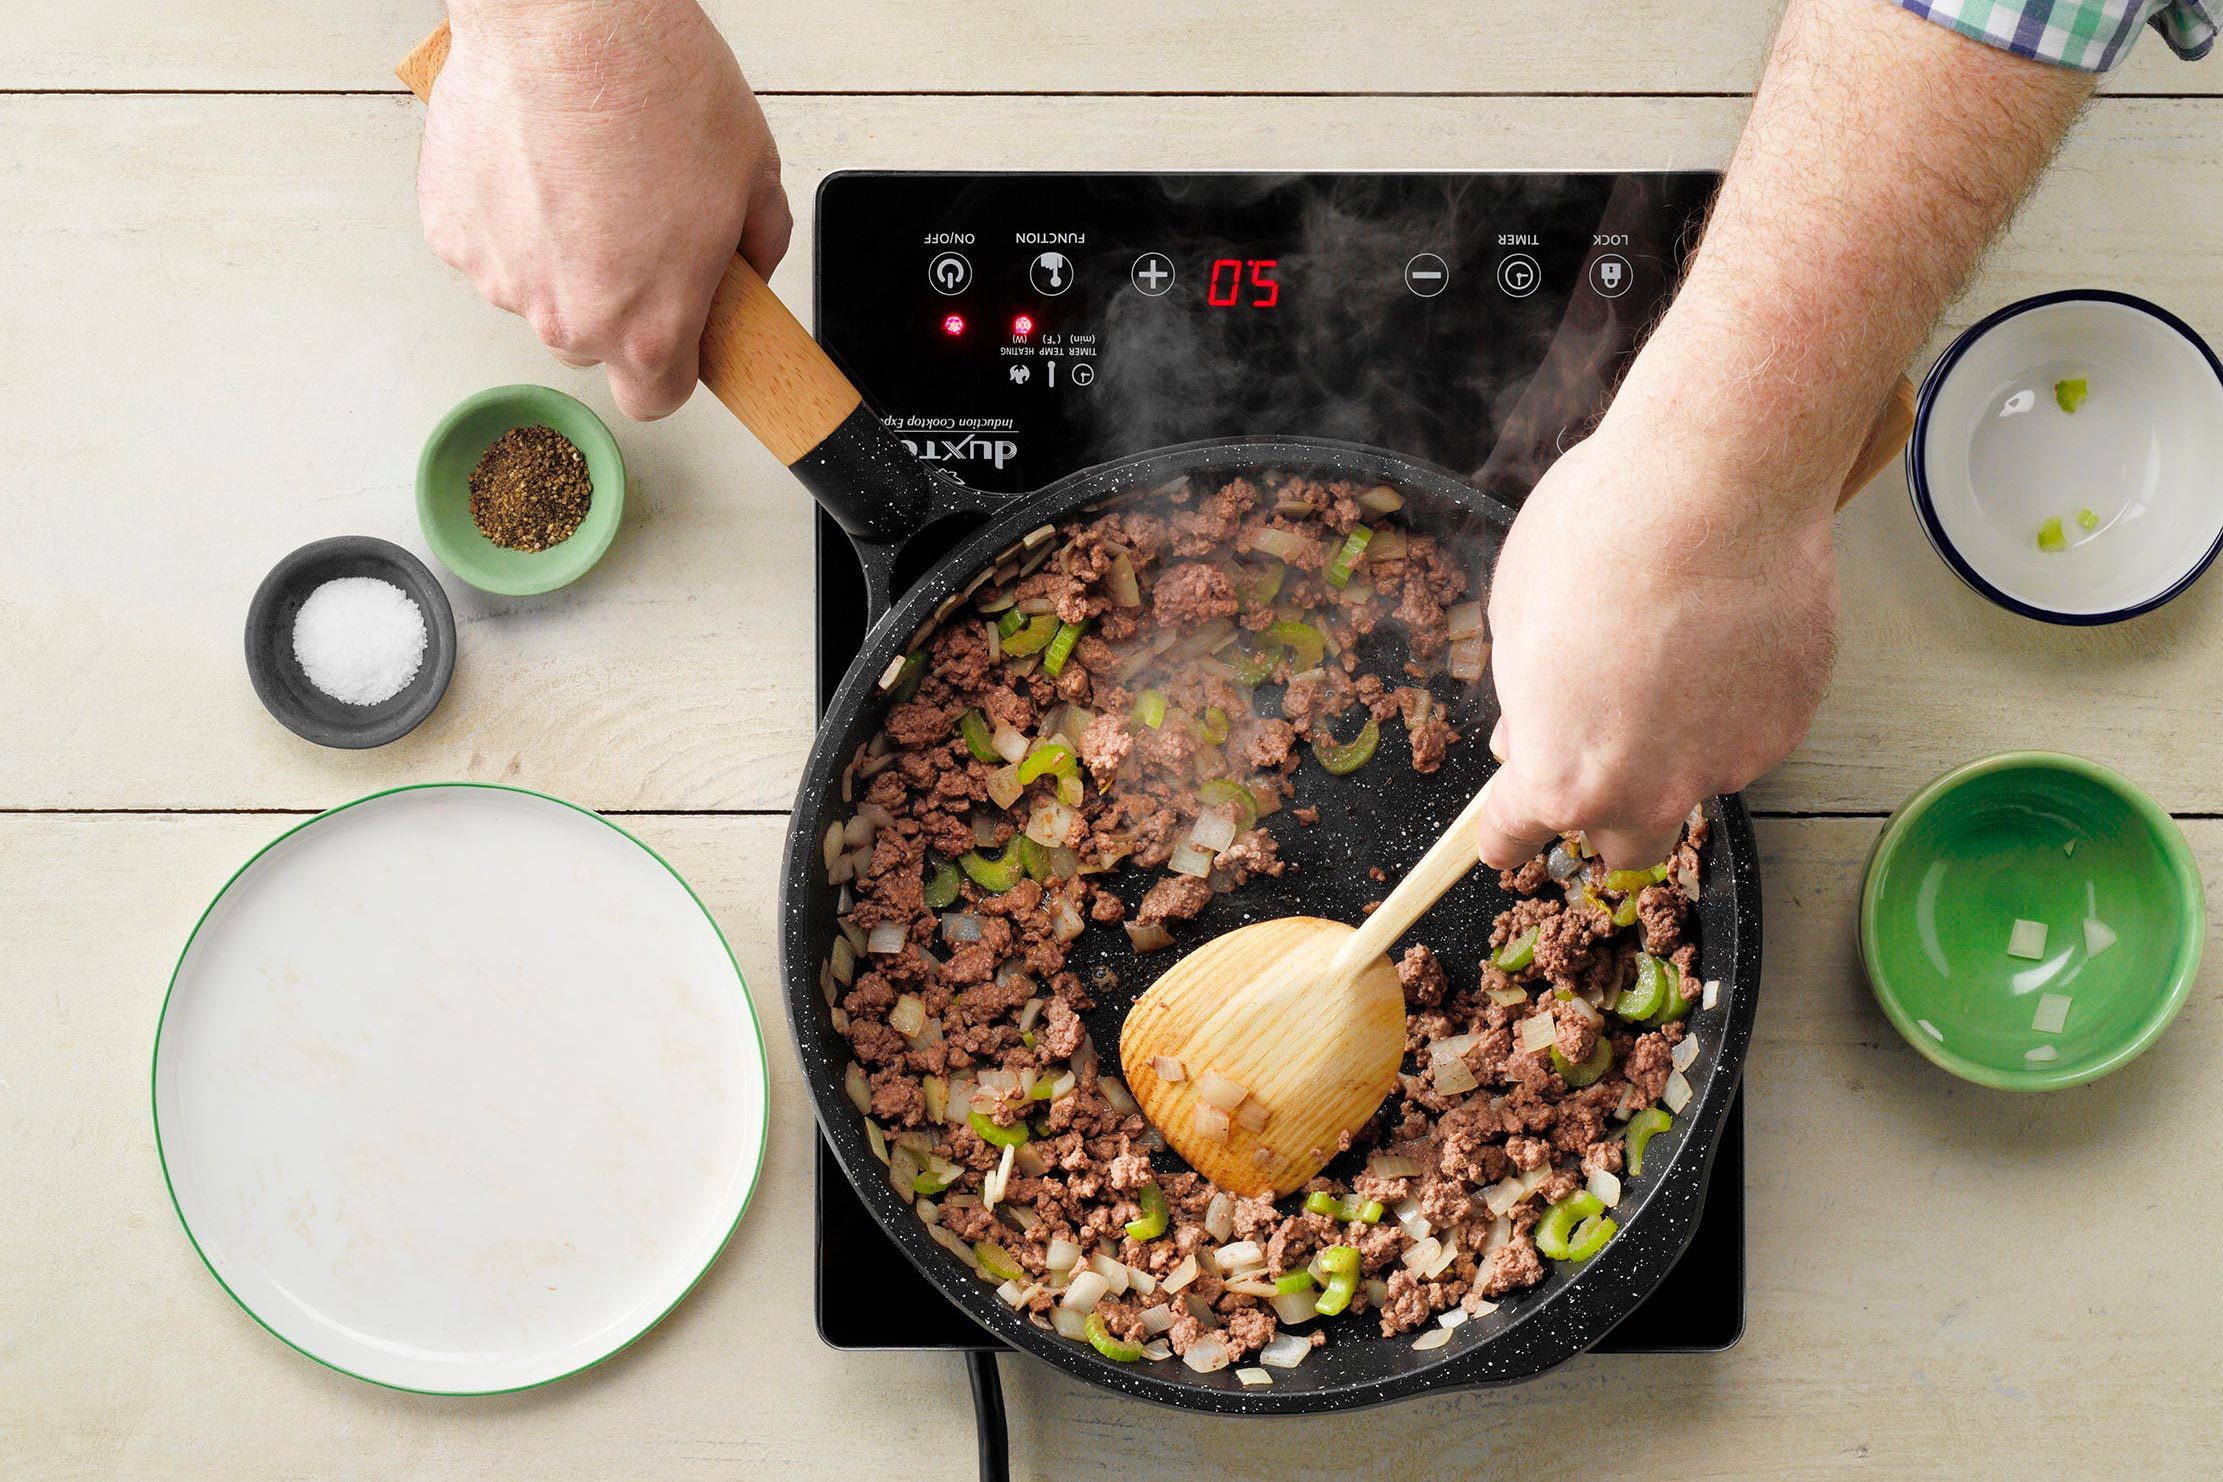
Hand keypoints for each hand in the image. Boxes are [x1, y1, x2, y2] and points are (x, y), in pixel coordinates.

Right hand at [416, 0, 791, 419]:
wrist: (562, 17)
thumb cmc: (654, 85)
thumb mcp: (753, 177)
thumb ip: (754, 252)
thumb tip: (743, 274)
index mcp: (648, 328)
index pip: (654, 400)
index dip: (671, 366)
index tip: (677, 331)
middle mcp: (567, 320)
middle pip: (593, 346)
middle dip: (617, 302)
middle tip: (636, 225)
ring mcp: (500, 279)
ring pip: (537, 294)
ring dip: (559, 256)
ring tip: (583, 176)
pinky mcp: (450, 232)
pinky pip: (491, 247)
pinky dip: (510, 218)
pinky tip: (536, 162)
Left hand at [1472, 405, 1838, 870]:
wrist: (1717, 484)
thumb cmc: (1599, 538)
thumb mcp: (1515, 620)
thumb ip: (1523, 701)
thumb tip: (1529, 730)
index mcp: (1561, 778)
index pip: (1516, 837)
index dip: (1507, 825)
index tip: (1508, 821)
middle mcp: (1645, 793)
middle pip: (1623, 847)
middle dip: (1607, 812)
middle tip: (1601, 743)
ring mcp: (1725, 764)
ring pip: (1693, 781)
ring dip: (1677, 744)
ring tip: (1672, 651)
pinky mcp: (1786, 726)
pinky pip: (1748, 732)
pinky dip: (1732, 701)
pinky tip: (1722, 634)